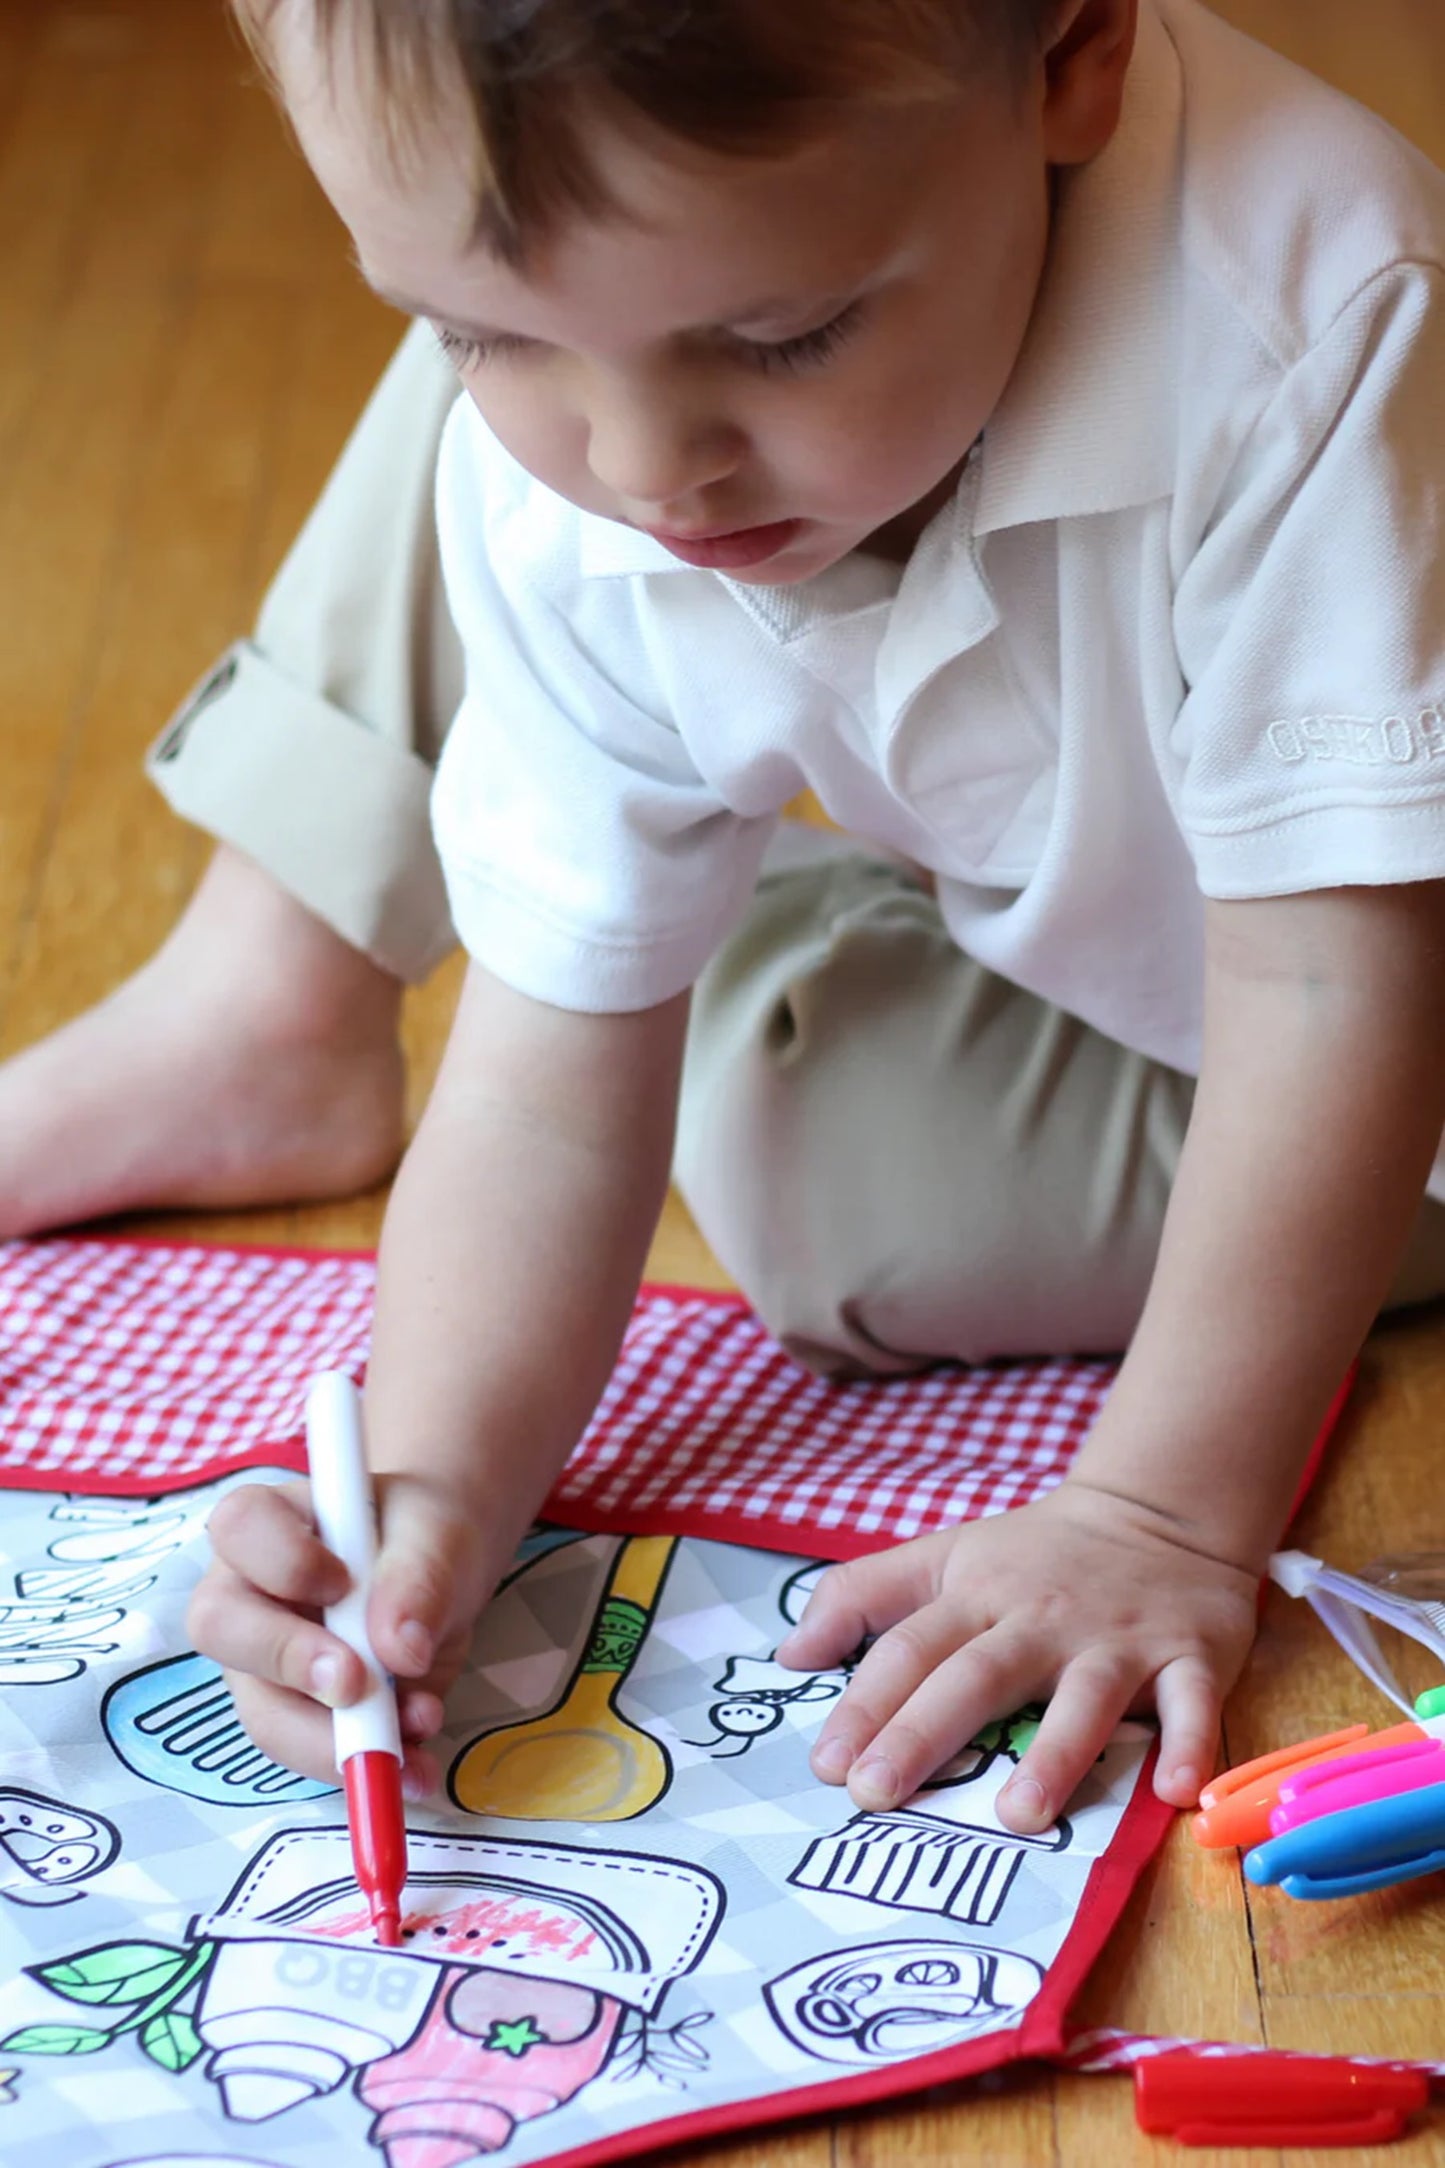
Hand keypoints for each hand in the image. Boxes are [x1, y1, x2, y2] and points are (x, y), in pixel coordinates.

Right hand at [187, 1471, 496, 1795]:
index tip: (342, 1583)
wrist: (442, 1572)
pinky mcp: (297, 1717)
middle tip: (356, 1684)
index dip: (282, 1562)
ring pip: (265, 1713)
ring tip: (417, 1729)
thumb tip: (400, 1649)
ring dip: (336, 1738)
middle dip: (289, 1663)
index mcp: (267, 1522)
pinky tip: (416, 1763)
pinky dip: (365, 1764)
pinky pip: (311, 1752)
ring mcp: (262, 1663)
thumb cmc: (420, 1535)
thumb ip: (418, 1579)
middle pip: (222, 1628)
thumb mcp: (436, 1537)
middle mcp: (245, 1593)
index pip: (240, 1527)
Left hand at [774, 1481, 1258, 1834]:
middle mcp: (1041, 1620)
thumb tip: (788, 1654)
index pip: (909, 1649)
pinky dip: (1190, 1746)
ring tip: (1018, 1816)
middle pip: (975, 1676)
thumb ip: (861, 1596)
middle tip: (875, 1795)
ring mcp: (1117, 1640)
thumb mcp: (943, 1556)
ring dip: (1053, 1755)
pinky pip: (1193, 1704)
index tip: (827, 1764)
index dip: (865, 1704)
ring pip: (1083, 1697)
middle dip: (922, 1733)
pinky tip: (1178, 1792)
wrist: (1157, 1510)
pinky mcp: (1190, 1656)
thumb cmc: (1035, 1553)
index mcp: (976, 1596)